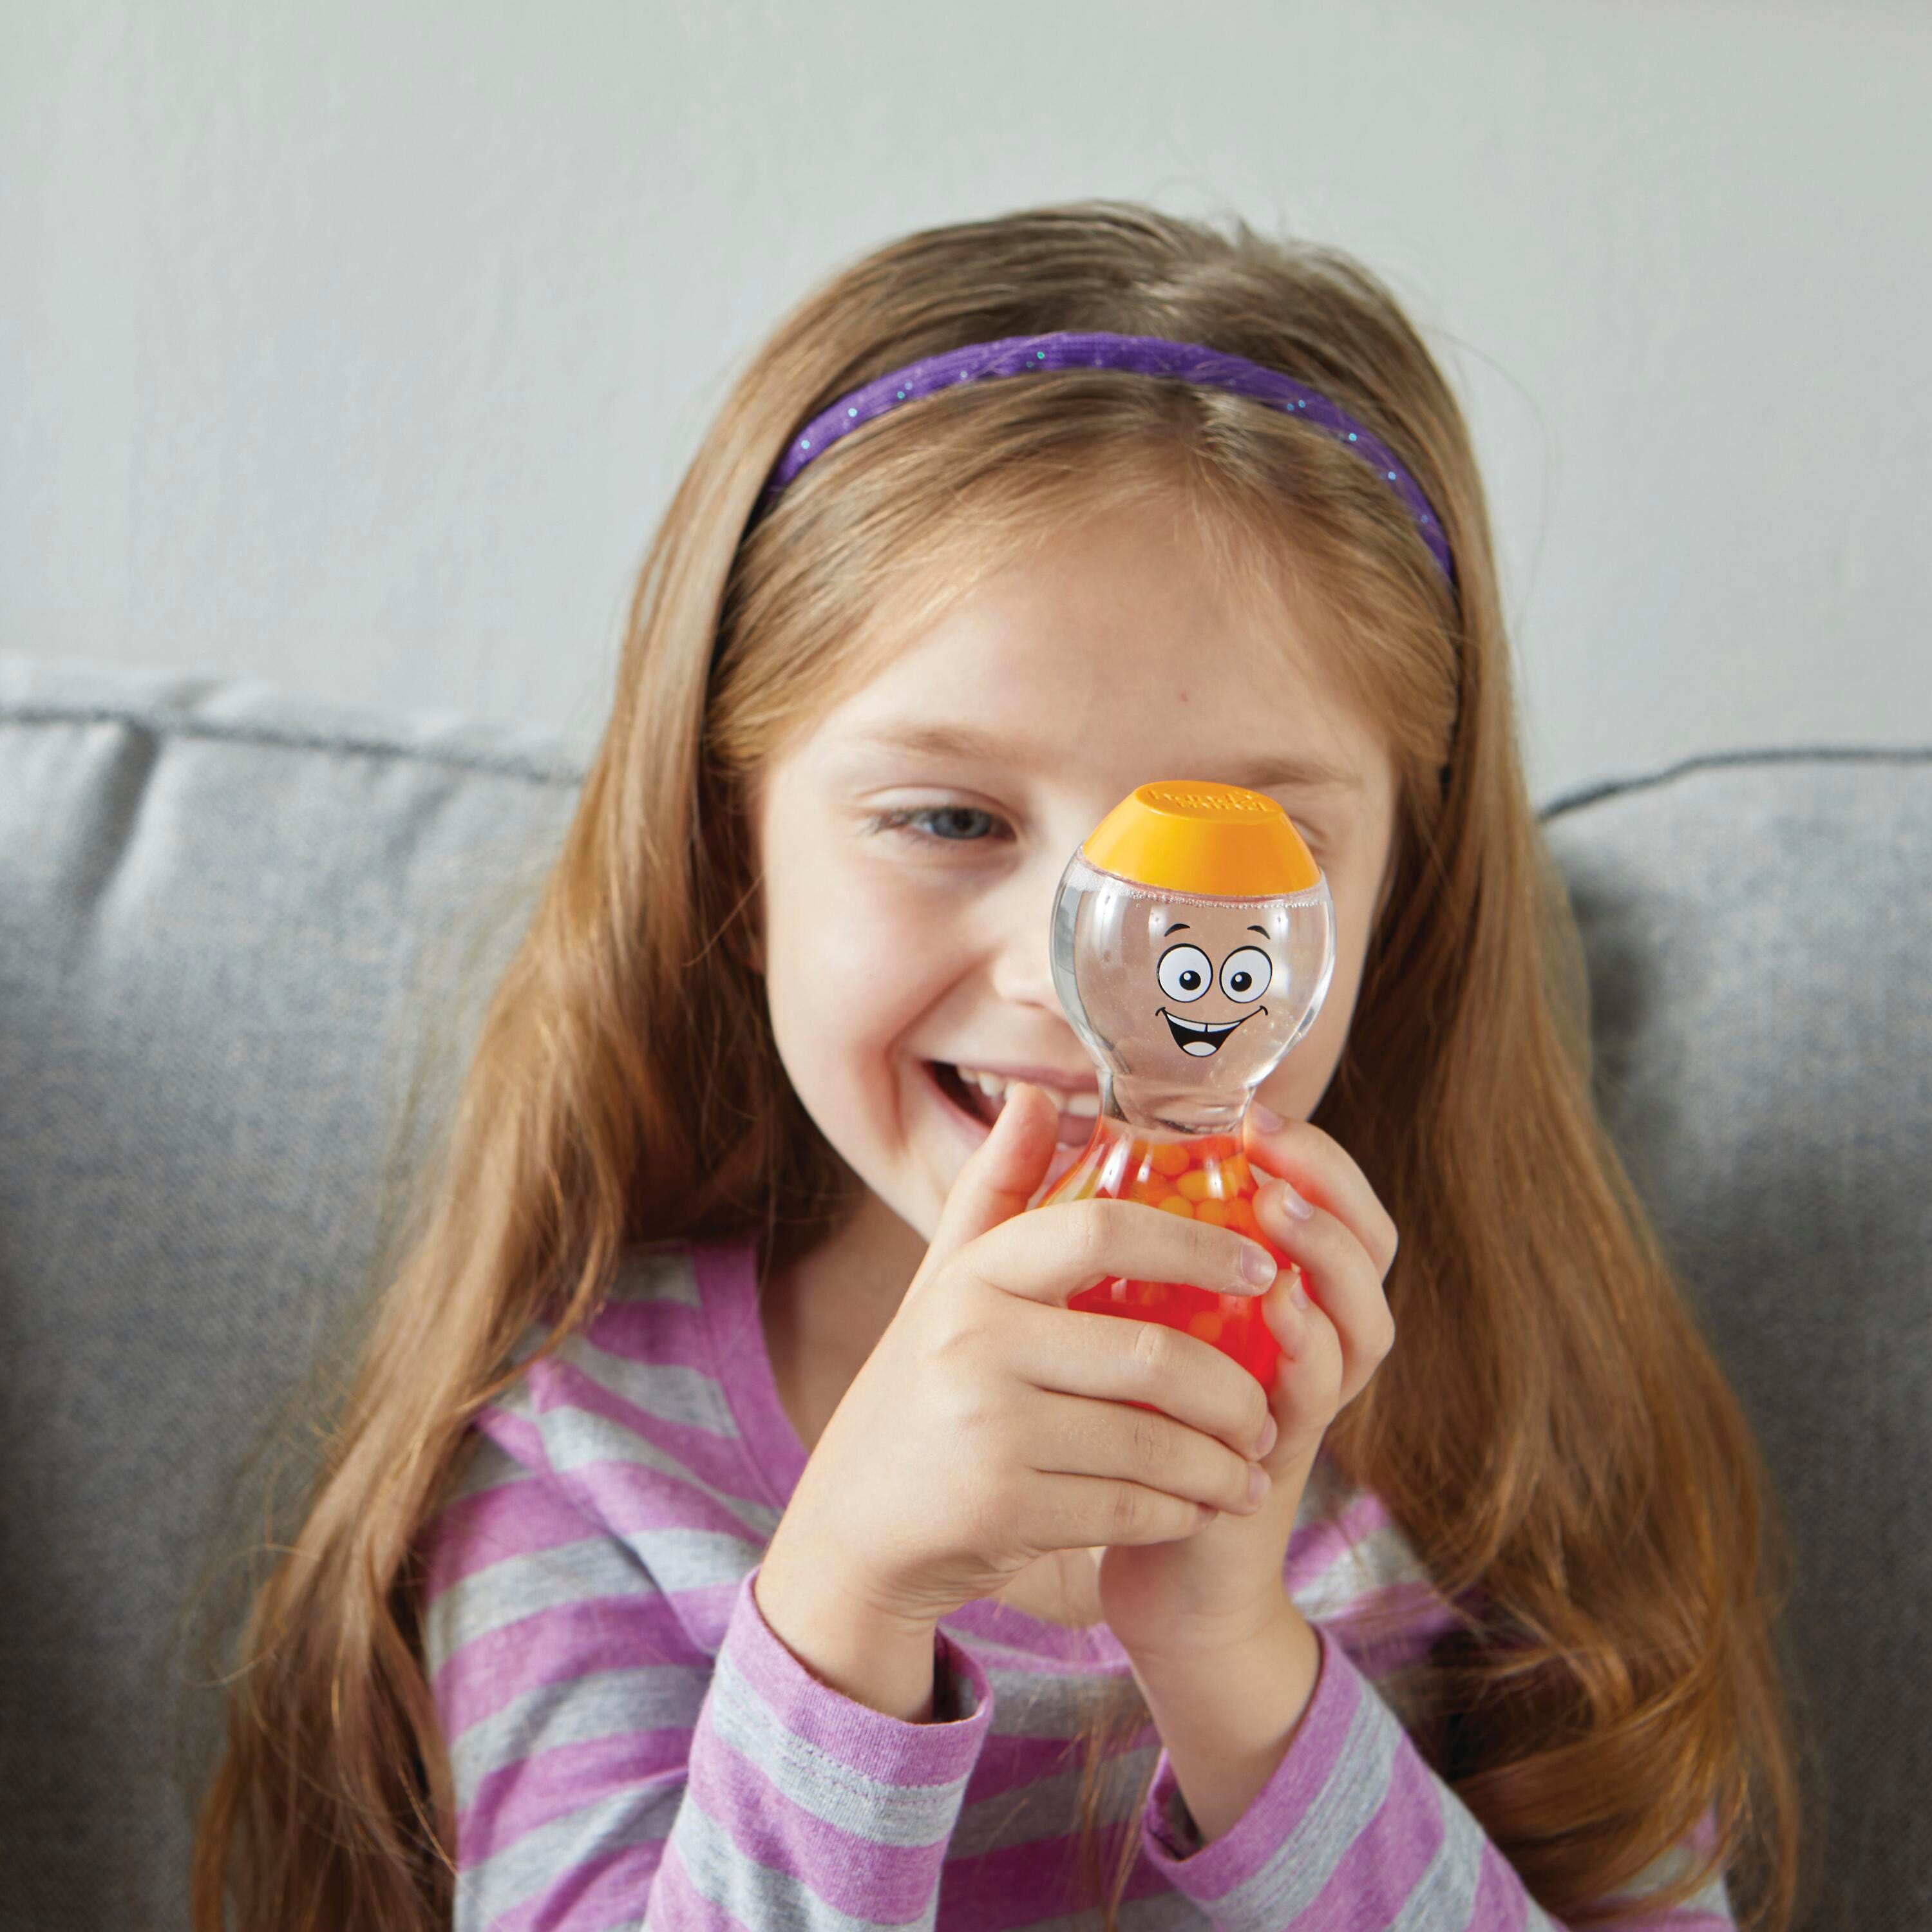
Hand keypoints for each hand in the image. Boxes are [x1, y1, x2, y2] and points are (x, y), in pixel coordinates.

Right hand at [756, 1083, 1281, 1633]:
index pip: (1100, 1231)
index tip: (1261, 1265)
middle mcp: (975, 1345)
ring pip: (1152, 1444)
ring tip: (1249, 1469)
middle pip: (1151, 1355)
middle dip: (1233, 1392)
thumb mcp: (944, 1286)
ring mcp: (988, 1431)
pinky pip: (1130, 1511)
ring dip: (1221, 1466)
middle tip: (1267, 1409)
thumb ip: (996, 1192)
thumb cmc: (918, 1393)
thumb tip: (1035, 1094)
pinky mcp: (1003, 1511)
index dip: (1195, 1242)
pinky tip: (1201, 1508)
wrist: (855, 1528)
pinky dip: (1181, 1513)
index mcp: (972, 1278)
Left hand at [1095, 1107, 1400, 1663]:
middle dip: (1329, 1186)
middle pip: (1368, 1247)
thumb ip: (1092, 1217)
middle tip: (1272, 1140)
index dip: (1308, 1153)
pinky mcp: (1280, 1463)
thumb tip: (1039, 1102)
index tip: (1251, 1110)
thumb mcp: (1105, 1309)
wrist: (1141, 1564)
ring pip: (1362, 1320)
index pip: (1329, 1202)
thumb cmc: (1119, 1421)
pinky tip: (1281, 1311)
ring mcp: (1303, 1405)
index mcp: (1272, 1296)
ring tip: (1279, 1210)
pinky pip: (1317, 1400)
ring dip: (1327, 1258)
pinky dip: (1308, 1352)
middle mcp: (1307, 1343)